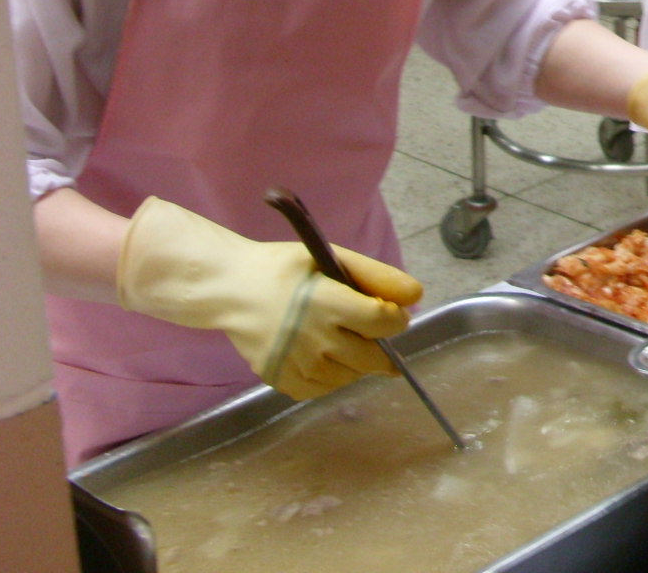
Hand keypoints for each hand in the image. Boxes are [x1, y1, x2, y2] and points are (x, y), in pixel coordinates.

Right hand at [116, 197, 418, 399]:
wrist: (231, 291)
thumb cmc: (286, 270)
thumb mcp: (332, 258)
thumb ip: (377, 276)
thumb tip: (416, 297)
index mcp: (328, 303)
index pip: (383, 322)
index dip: (395, 319)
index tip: (390, 313)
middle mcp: (313, 339)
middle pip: (372, 358)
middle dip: (379, 344)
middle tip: (367, 328)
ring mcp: (296, 365)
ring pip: (351, 376)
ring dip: (357, 361)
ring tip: (339, 338)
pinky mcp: (282, 381)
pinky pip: (324, 389)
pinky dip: (333, 376)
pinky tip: (322, 354)